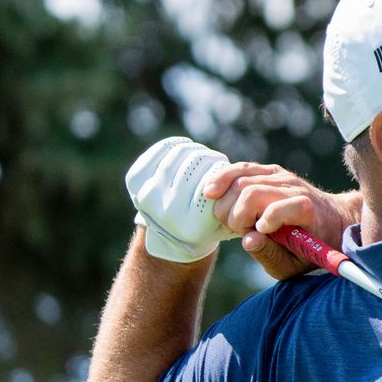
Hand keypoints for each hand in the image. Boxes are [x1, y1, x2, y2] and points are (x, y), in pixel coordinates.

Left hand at [125, 137, 238, 262]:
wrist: (169, 236)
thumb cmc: (206, 226)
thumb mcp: (227, 223)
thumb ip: (235, 204)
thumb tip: (246, 183)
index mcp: (191, 225)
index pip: (213, 182)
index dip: (223, 170)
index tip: (229, 170)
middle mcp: (167, 212)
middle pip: (197, 163)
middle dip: (211, 158)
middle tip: (217, 161)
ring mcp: (148, 195)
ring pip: (180, 153)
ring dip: (196, 150)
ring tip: (203, 156)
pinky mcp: (135, 181)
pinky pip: (162, 149)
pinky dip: (176, 145)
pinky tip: (185, 150)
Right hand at [204, 162, 361, 279]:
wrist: (332, 222)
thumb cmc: (310, 248)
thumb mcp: (294, 264)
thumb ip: (270, 254)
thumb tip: (248, 240)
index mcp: (305, 210)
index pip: (275, 209)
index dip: (258, 223)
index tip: (253, 237)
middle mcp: (294, 188)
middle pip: (250, 193)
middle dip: (235, 216)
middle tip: (238, 232)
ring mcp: (282, 176)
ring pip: (241, 179)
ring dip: (226, 202)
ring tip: (230, 221)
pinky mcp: (270, 171)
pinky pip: (241, 168)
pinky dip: (222, 179)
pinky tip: (211, 193)